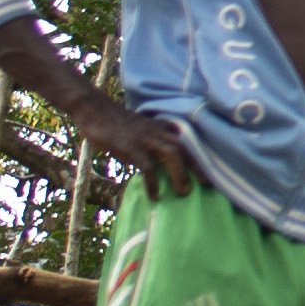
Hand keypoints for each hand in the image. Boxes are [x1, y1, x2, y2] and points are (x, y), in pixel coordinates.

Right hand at [81, 94, 208, 199]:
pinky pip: (147, 166)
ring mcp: (145, 138)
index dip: (200, 157)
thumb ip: (154, 140)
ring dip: (179, 174)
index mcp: (162, 127)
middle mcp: (157, 131)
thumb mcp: (142, 128)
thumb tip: (161, 163)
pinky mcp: (130, 147)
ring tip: (184, 193)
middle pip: (184, 148)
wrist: (95, 110)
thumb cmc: (117, 123)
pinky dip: (152, 182)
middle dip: (197, 167)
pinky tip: (155, 195)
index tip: (209, 172)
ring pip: (171, 154)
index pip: (186, 141)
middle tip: (206, 185)